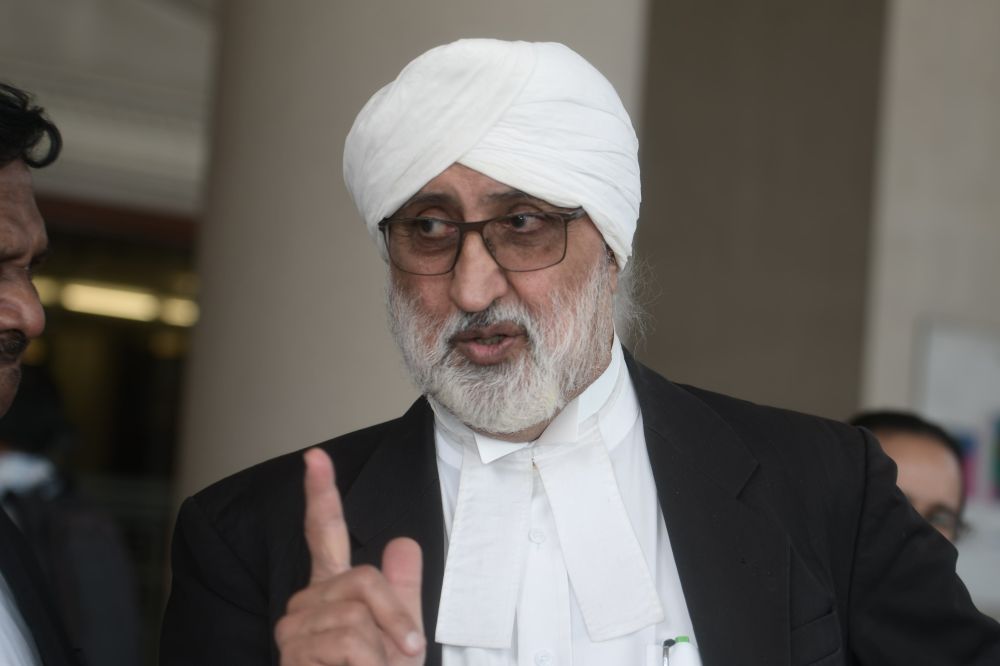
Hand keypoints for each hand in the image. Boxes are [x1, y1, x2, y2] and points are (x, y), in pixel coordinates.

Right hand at [275, 448, 425, 664]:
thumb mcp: (400, 637)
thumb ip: (400, 591)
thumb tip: (401, 542)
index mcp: (332, 592)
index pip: (325, 534)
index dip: (321, 494)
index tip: (316, 457)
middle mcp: (306, 605)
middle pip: (361, 578)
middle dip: (395, 613)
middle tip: (407, 651)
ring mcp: (295, 631)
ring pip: (356, 613)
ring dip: (383, 648)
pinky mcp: (294, 655)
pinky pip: (349, 640)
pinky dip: (370, 663)